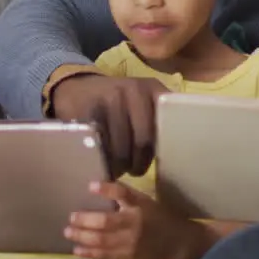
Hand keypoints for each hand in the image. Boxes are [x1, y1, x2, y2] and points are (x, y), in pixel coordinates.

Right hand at [50, 74, 169, 177]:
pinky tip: (105, 162)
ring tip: (120, 169)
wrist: (77, 87)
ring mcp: (110, 99)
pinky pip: (102, 147)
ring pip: (121, 148)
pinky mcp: (90, 113)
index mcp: (152, 88)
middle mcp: (133, 90)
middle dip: (139, 163)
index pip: (167, 121)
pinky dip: (104, 160)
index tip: (164, 160)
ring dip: (121, 166)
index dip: (166, 146)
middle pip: (143, 140)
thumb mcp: (142, 100)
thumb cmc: (118, 102)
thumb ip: (160, 117)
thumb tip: (180, 149)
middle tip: (136, 170)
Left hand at [63, 182, 201, 258]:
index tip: (90, 185)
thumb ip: (125, 194)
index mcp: (139, 208)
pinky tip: (77, 250)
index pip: (122, 195)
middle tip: (70, 217)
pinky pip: (105, 256)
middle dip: (85, 220)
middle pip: (105, 222)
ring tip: (68, 232)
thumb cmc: (158, 216)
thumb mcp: (145, 200)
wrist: (176, 242)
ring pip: (101, 241)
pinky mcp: (127, 257)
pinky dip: (89, 253)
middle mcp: (134, 225)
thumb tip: (99, 185)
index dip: (106, 190)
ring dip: (82, 237)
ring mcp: (130, 244)